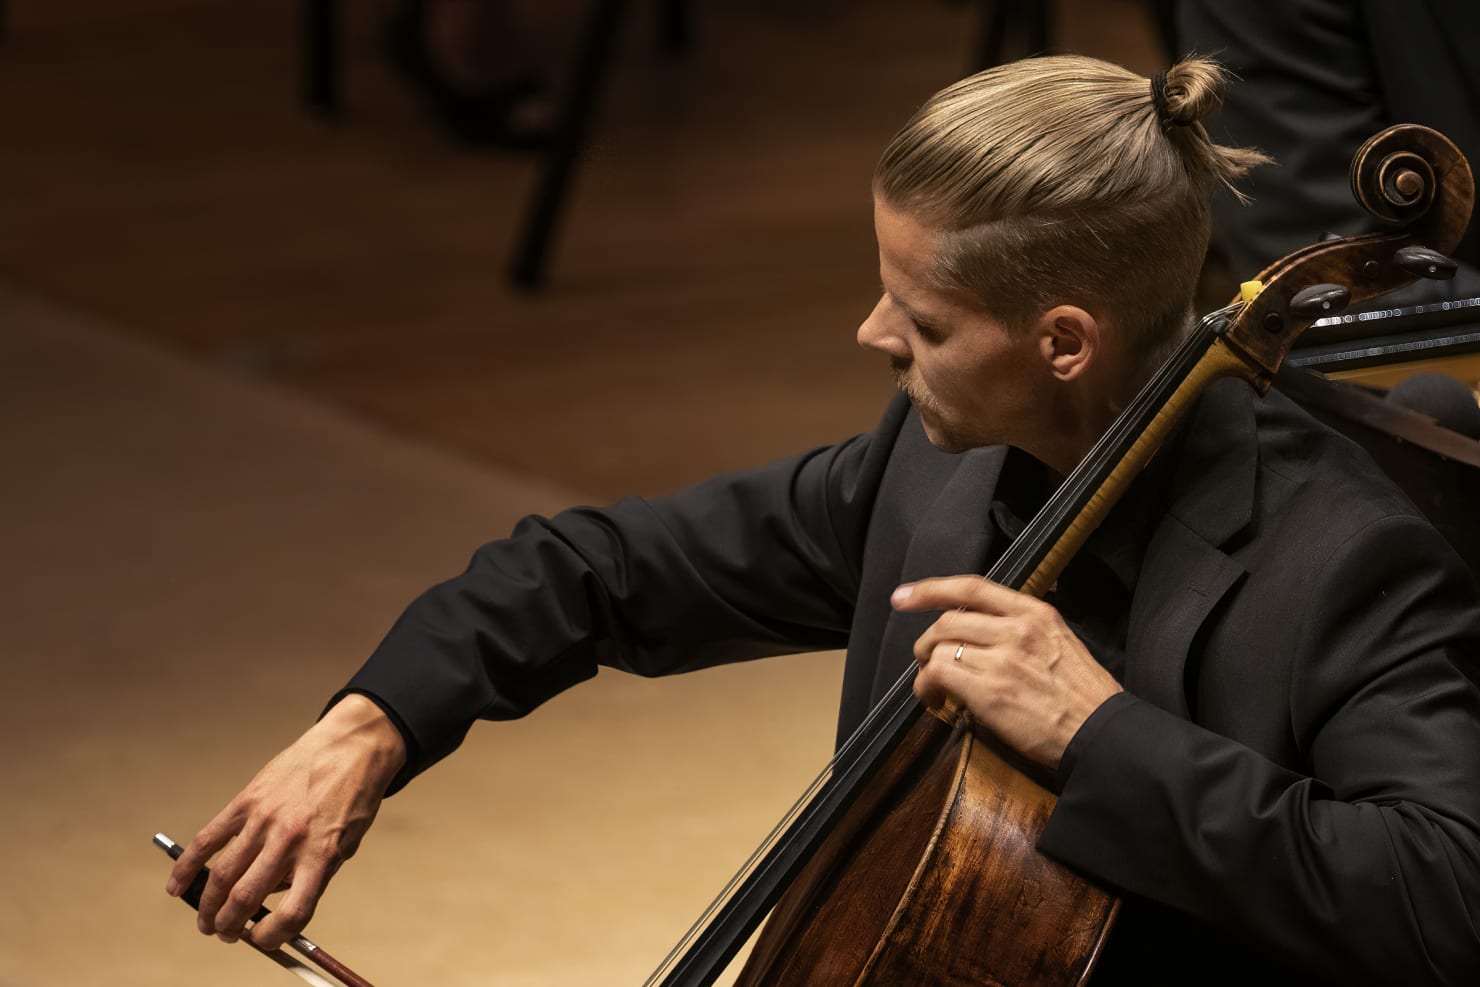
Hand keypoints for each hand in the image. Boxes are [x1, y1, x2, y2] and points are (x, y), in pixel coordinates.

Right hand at [166, 694, 406, 948]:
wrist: (353, 747)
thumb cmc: (353, 798)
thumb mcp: (346, 843)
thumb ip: (313, 872)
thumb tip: (271, 900)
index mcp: (322, 855)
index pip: (293, 913)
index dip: (273, 937)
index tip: (262, 940)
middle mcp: (291, 841)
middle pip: (247, 897)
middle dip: (230, 926)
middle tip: (225, 935)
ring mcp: (265, 820)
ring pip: (223, 874)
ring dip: (208, 905)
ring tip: (205, 921)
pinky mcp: (247, 801)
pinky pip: (208, 839)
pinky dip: (187, 866)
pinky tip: (177, 886)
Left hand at [892, 576, 1120, 769]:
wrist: (1102, 734)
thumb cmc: (1084, 696)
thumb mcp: (1060, 641)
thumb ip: (1022, 628)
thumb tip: (979, 629)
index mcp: (1035, 613)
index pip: (972, 588)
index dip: (931, 589)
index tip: (904, 596)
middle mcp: (1017, 630)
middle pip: (948, 621)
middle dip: (927, 641)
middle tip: (926, 660)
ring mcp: (1003, 660)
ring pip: (939, 648)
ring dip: (926, 668)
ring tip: (934, 686)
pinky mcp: (990, 692)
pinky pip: (939, 675)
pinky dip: (927, 686)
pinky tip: (935, 699)